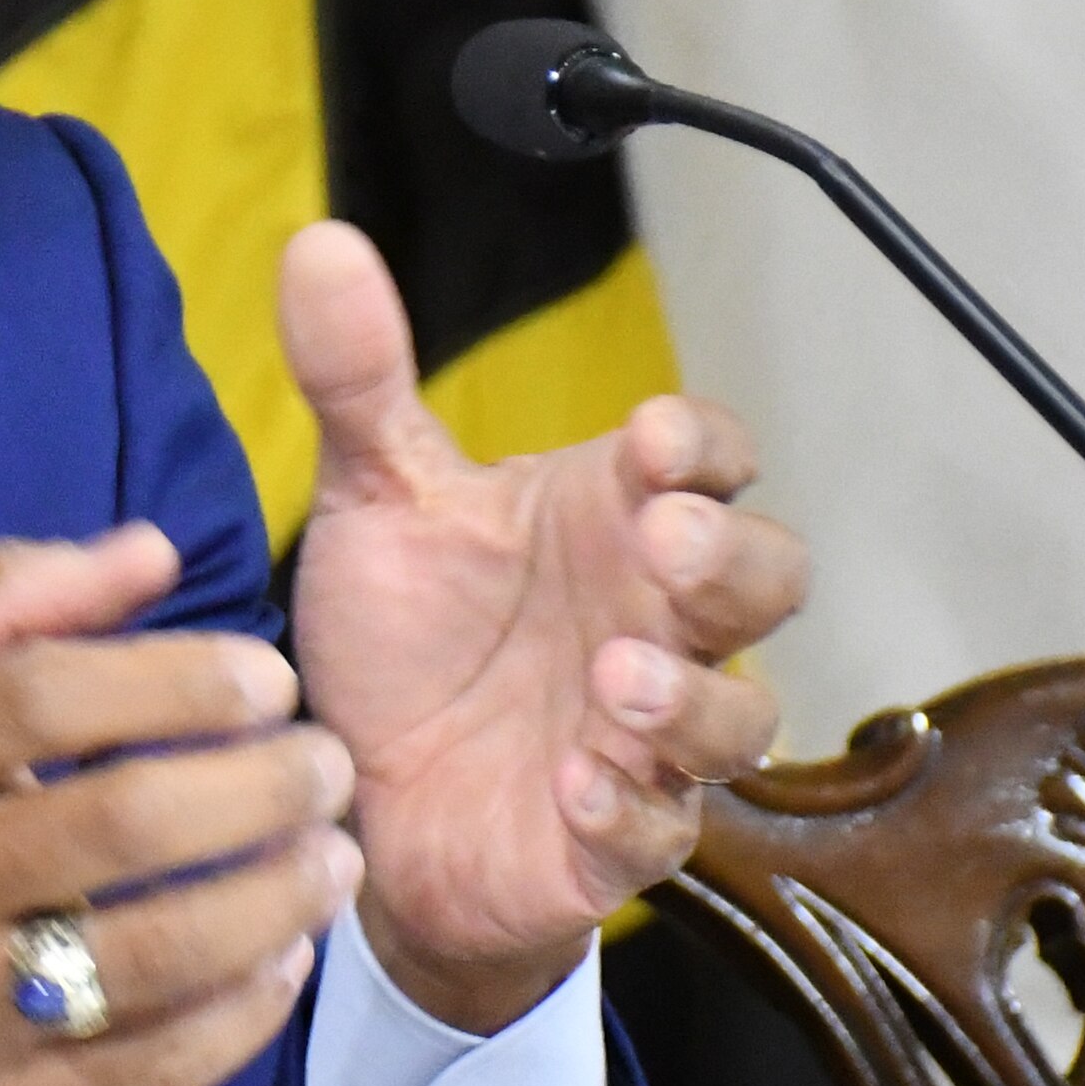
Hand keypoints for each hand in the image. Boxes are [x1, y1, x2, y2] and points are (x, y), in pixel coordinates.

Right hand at [0, 526, 357, 1085]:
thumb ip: (2, 598)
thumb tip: (158, 550)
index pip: (43, 701)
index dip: (177, 678)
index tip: (267, 676)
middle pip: (118, 828)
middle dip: (257, 789)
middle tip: (330, 764)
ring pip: (150, 960)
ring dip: (273, 903)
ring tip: (335, 859)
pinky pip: (147, 1073)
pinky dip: (240, 1020)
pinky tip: (285, 962)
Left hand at [280, 222, 803, 1034]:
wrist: (350, 799)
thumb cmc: (402, 641)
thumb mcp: (375, 501)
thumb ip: (360, 381)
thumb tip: (319, 243)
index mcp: (610, 523)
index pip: (711, 461)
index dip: (703, 446)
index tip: (650, 437)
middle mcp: (651, 624)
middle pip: (765, 577)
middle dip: (731, 555)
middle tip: (663, 536)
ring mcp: (644, 740)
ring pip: (739, 719)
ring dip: (692, 696)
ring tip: (615, 674)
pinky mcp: (609, 842)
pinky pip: (655, 833)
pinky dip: (624, 812)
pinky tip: (573, 785)